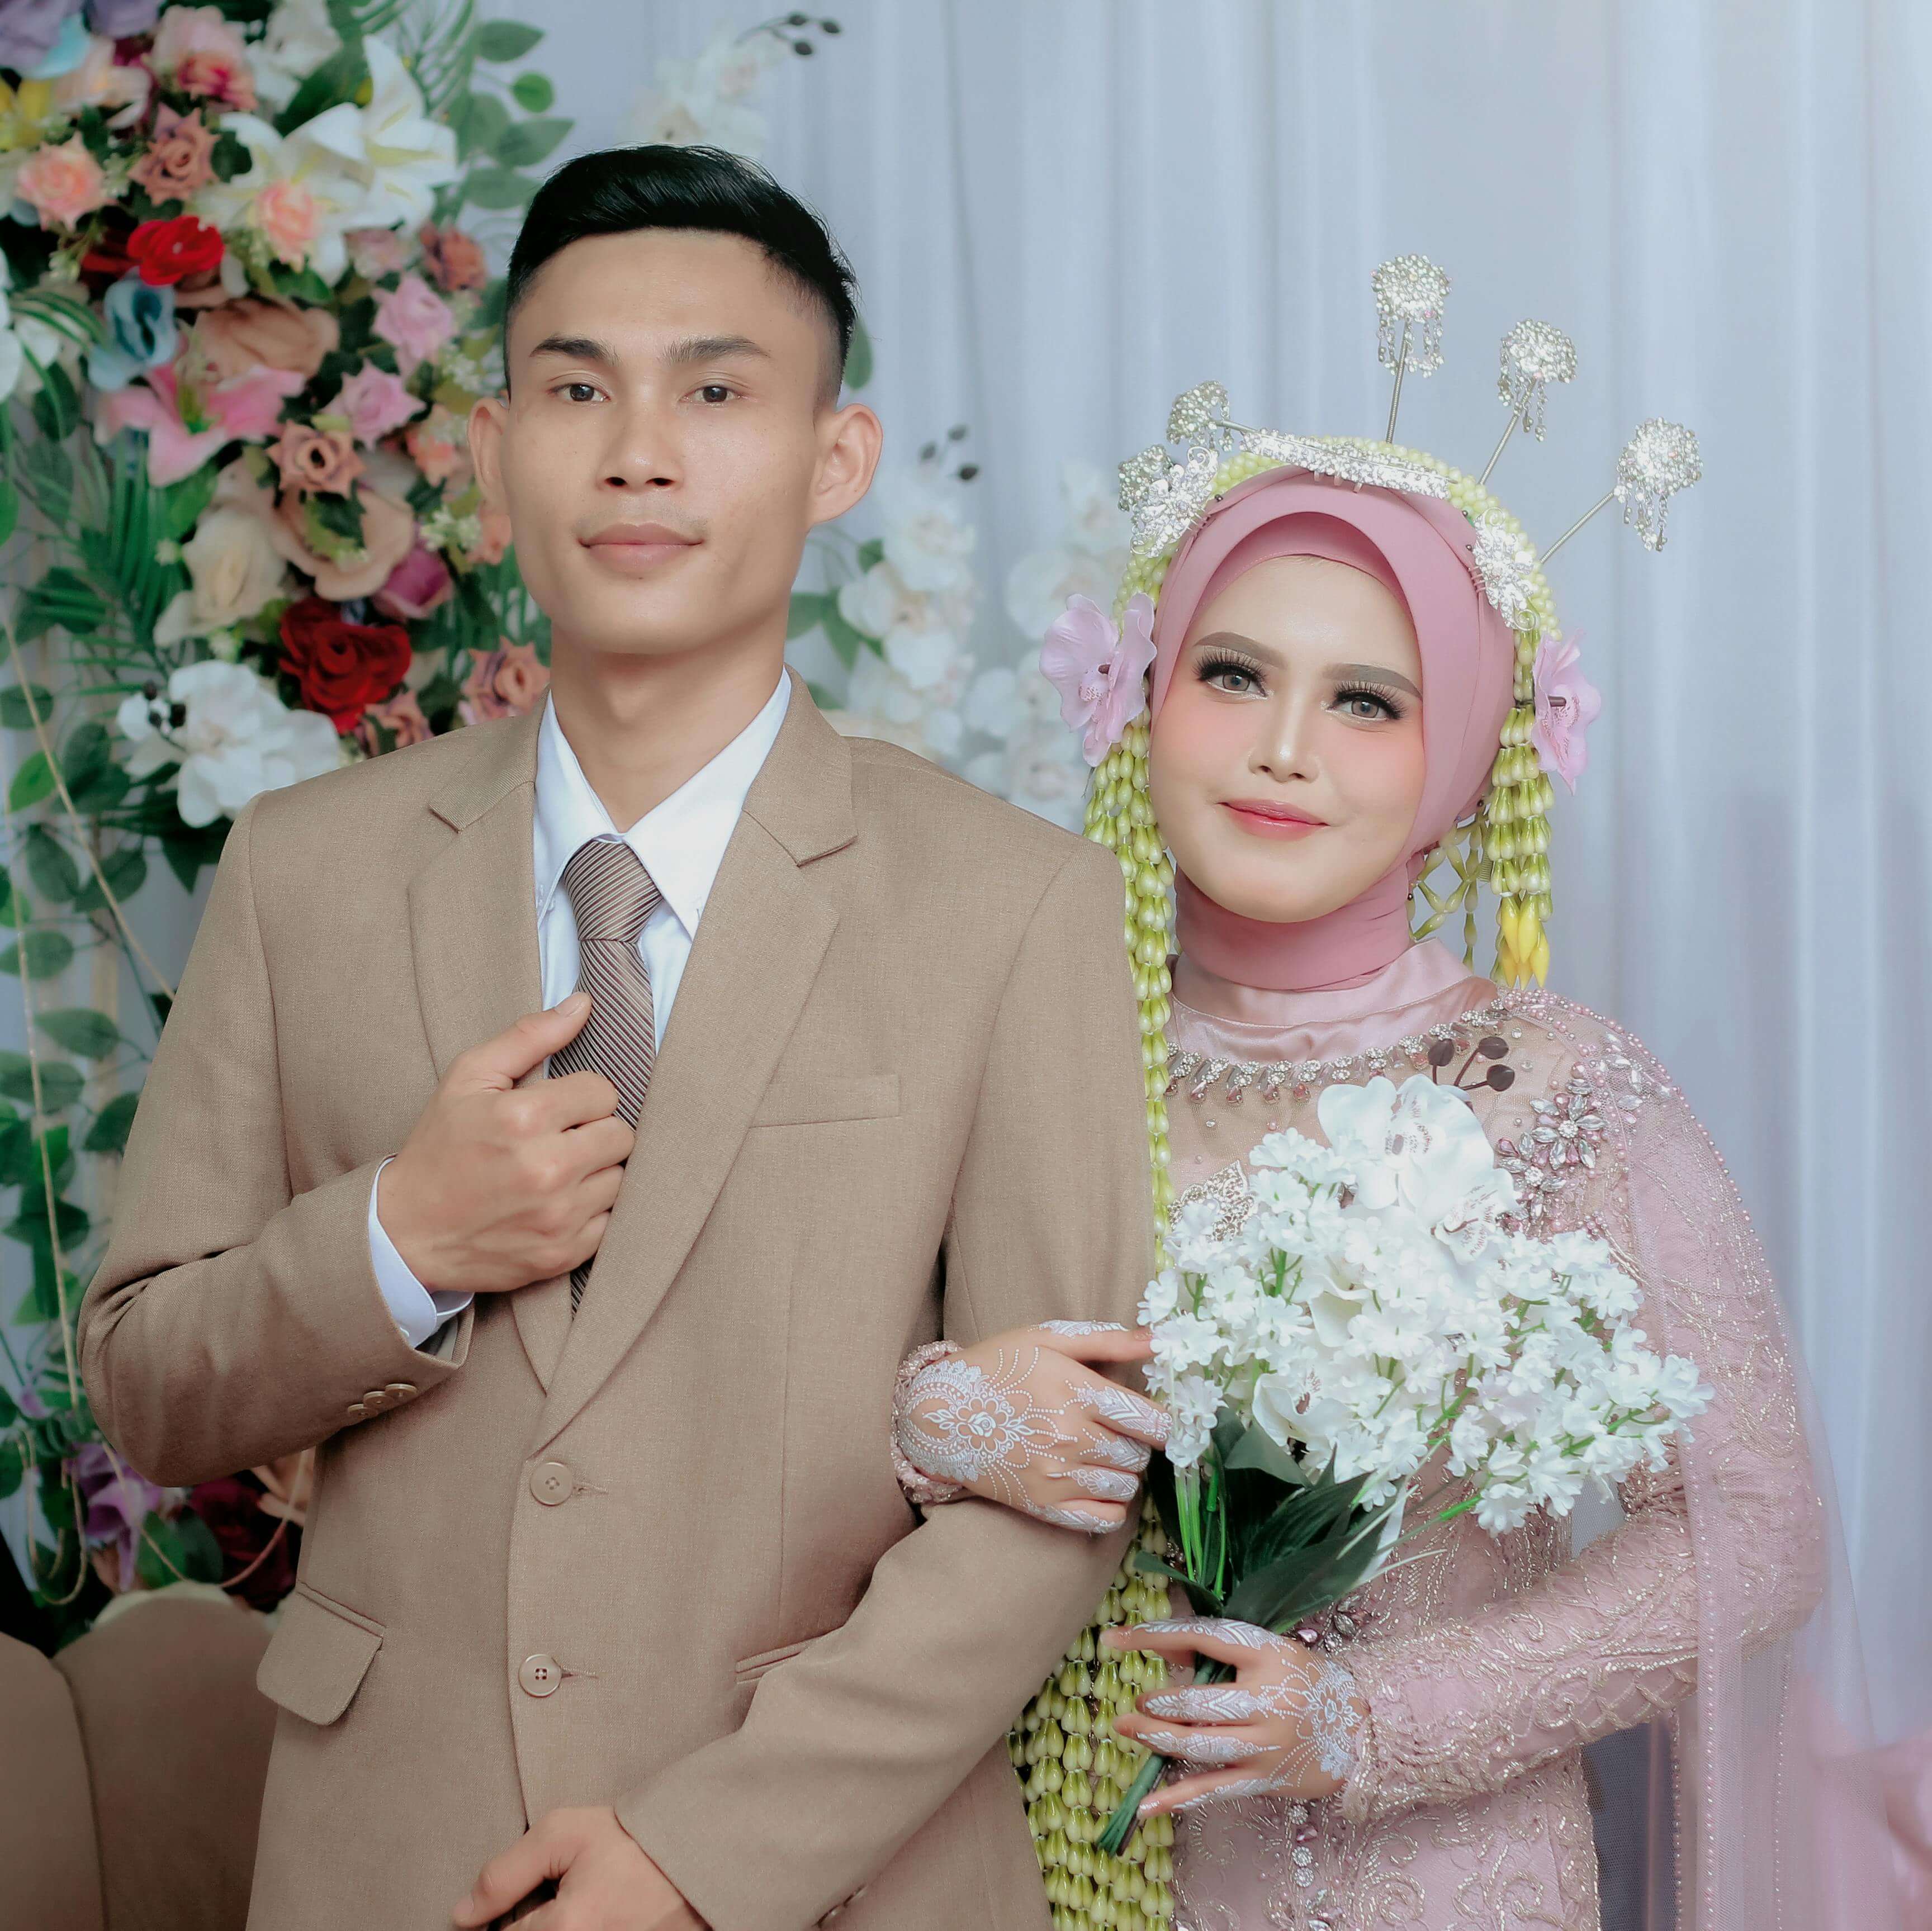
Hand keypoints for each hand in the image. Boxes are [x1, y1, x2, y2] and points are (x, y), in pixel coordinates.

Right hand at [380, 993, 634, 1294]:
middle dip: (595, 1130)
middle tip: (561, 1138)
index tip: (558, 1107)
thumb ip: (529, 1036)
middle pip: (621, 1134)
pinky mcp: (562, 1254)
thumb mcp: (469, 1078)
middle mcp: (547, 1169)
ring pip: (620, 1177)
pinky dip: (592, 1211)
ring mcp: (557, 1217)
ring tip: (559, 1171)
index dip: (582, 1095)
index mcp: (524, 1118)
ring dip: (597, 1171)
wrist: (406, 1232)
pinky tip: (559, 1204)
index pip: (603, 1091)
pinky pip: (611, 1221)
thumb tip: (584, 1003)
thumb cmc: (440, 1147)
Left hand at [452, 1806, 703, 1929]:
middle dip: (533, 1925)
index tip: (534, 1895)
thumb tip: (461, 1916)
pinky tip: (593, 1918)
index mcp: (565, 1929)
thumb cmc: (630, 1841)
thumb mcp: (563, 1833)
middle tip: (559, 1902)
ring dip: (553, 1929)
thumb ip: (505, 1873)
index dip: (506, 1916)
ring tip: (577, 1911)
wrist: (696, 1855)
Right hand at [895, 1323, 1167, 1531]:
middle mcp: (1069, 1437)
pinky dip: (1110, 1505)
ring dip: (1122, 1472)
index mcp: (1075, 1392)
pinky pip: (1104, 1520)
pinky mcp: (1043, 1506)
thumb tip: (1161, 1338)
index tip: (1159, 1420)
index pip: (1150, 1420)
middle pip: (1139, 1454)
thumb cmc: (994, 1368)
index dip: (1166, 1423)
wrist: (937, 1415)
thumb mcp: (1046, 1339)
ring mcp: (1056, 1476)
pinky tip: (1094, 1483)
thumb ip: (1107, 1341)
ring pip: (1126, 1486)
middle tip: (1114, 1429)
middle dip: (1136, 1443)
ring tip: (1099, 1453)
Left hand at [1105, 1617, 1366, 1815]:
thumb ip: (1216, 1650)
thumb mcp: (1269, 1652)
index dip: (1156, 1635)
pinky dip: (1178, 1798)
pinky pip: (1214, 1789)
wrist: (1362, 1729)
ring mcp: (1264, 1744)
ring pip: (1201, 1746)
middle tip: (1136, 1703)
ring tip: (1129, 1728)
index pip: (1204, 1637)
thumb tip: (1160, 1648)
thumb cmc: (1305, 1682)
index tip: (1115, 1637)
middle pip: (1201, 1702)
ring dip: (1159, 1739)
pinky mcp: (1263, 1778)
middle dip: (1161, 1704)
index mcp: (1268, 1655)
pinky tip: (1147, 1805)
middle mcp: (1266, 1701)